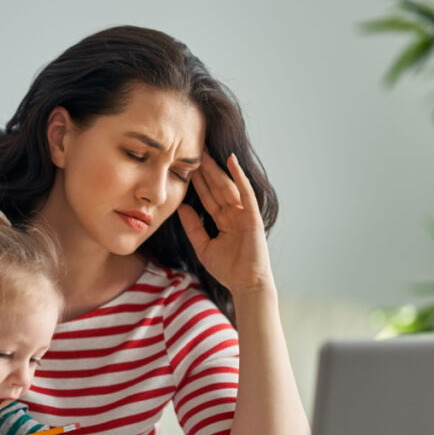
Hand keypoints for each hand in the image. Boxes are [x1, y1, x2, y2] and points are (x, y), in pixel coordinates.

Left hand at [177, 152, 274, 295]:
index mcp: (224, 220)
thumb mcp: (203, 246)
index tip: (185, 166)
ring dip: (216, 169)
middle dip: (205, 170)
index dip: (197, 182)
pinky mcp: (253, 216)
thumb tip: (181, 207)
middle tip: (193, 150)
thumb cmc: (228, 269)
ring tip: (204, 152)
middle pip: (217, 188)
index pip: (208, 197)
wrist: (246, 284)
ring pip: (228, 187)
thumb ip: (193, 227)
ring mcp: (244, 213)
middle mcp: (235, 213)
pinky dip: (239, 177)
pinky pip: (245, 193)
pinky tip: (232, 161)